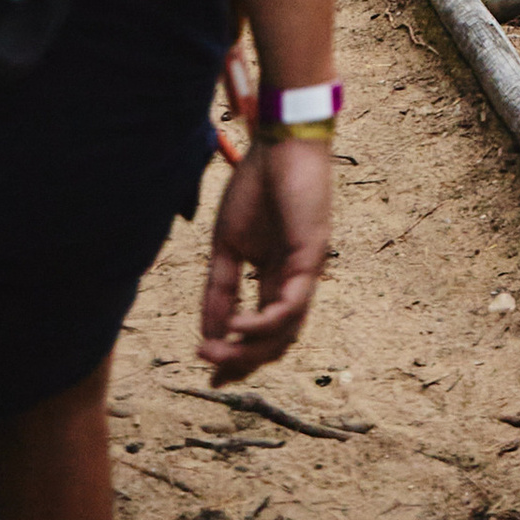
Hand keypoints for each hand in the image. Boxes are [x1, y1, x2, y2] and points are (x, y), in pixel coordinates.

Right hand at [201, 138, 330, 375]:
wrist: (279, 145)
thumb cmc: (256, 188)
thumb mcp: (226, 246)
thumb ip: (219, 289)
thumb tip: (208, 334)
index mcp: (274, 278)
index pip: (260, 331)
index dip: (237, 356)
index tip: (210, 373)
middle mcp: (293, 283)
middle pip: (274, 341)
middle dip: (241, 361)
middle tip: (211, 369)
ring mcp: (305, 273)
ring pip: (284, 332)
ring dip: (249, 349)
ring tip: (215, 351)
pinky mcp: (312, 258)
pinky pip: (290, 305)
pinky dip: (263, 322)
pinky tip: (236, 326)